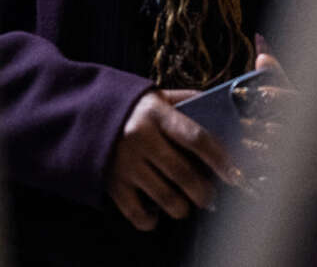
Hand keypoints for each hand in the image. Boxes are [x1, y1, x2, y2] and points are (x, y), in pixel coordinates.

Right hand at [107, 90, 241, 230]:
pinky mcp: (112, 183)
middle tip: (209, 196)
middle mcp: (141, 138)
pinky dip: (151, 220)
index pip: (195, 138)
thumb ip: (184, 100)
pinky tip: (156, 213)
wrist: (81, 113)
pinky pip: (137, 213)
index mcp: (155, 114)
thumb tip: (220, 104)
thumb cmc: (128, 107)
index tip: (235, 174)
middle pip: (183, 173)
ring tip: (185, 204)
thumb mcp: (154, 95)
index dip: (219, 159)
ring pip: (165, 197)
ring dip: (183, 207)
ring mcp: (126, 163)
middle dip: (204, 191)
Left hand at [238, 49, 316, 191]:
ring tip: (245, 143)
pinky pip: (290, 178)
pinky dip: (270, 173)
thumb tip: (261, 56)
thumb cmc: (315, 122)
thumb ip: (282, 80)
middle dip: (268, 126)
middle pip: (298, 131)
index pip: (308, 103)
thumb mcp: (306, 100)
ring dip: (265, 150)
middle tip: (244, 123)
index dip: (283, 96)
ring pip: (293, 156)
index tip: (260, 93)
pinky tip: (252, 168)